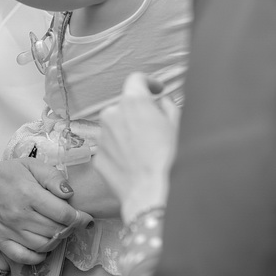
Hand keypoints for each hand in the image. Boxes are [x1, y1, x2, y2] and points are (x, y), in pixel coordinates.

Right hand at [0, 156, 85, 264]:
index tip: (86, 218)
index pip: (64, 214)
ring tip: (58, 231)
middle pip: (56, 230)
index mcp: (29, 194)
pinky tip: (43, 246)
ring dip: (56, 240)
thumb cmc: (5, 173)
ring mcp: (9, 231)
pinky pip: (25, 257)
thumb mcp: (30, 165)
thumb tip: (69, 193)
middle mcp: (19, 215)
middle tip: (72, 223)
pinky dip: (38, 256)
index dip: (80, 218)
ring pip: (44, 245)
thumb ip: (52, 177)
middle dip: (70, 228)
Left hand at [95, 72, 179, 222]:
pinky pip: (111, 148)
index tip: (157, 91)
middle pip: (125, 106)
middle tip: (157, 130)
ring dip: (129, 133)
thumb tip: (160, 103)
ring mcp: (101, 136)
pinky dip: (122, 152)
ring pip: (116, 128)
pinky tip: (137, 165)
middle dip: (139, 114)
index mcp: (133, 102)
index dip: (148, 83)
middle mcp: (112, 114)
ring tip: (147, 152)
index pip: (136, 80)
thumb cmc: (170, 159)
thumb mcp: (178, 126)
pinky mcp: (97, 157)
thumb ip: (167, 107)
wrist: (152, 195)